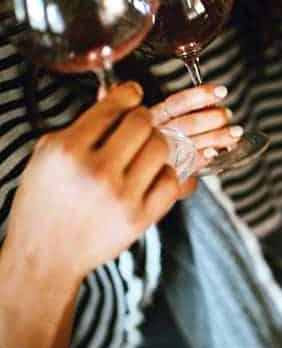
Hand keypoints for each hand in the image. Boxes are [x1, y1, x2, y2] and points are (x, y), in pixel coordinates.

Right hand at [5, 82, 180, 282]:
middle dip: (142, 119)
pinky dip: (163, 173)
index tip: (134, 94)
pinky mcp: (141, 217)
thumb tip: (116, 92)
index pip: (112, 108)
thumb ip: (83, 124)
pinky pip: (170, 179)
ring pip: (161, 148)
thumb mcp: (49, 156)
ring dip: (155, 144)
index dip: (128, 95)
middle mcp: (96, 171)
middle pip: (142, 123)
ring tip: (143, 150)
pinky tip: (150, 175)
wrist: (46, 256)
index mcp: (67, 151)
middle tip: (138, 125)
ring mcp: (121, 196)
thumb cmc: (45, 201)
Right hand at [151, 83, 238, 170]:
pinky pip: (191, 163)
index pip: (177, 103)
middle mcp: (159, 134)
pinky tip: (215, 152)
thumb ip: (191, 111)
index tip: (221, 91)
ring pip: (192, 143)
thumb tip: (215, 104)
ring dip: (218, 137)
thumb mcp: (171, 119)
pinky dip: (205, 156)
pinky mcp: (171, 170)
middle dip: (214, 118)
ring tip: (235, 133)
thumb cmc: (166, 137)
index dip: (200, 95)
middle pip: (188, 123)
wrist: (149, 168)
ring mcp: (165, 153)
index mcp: (156, 117)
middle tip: (228, 114)